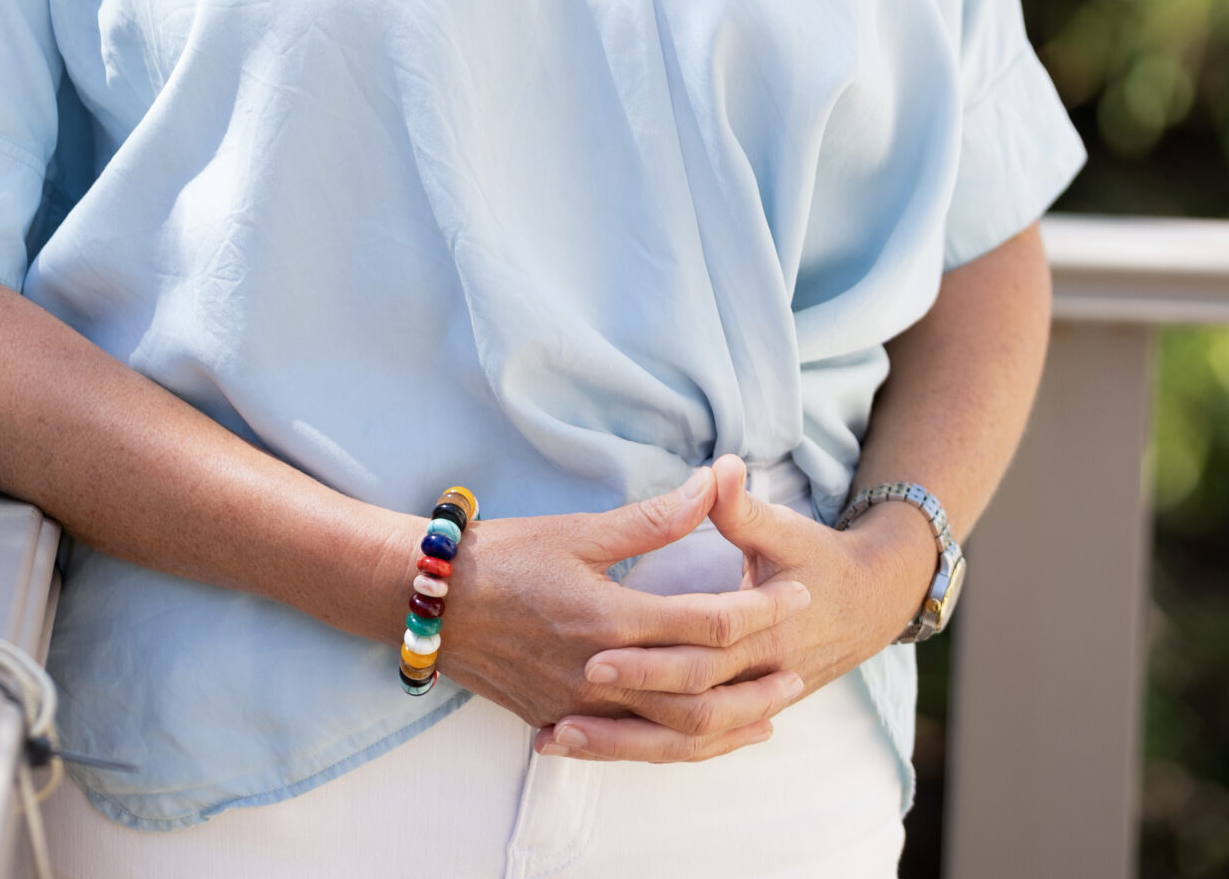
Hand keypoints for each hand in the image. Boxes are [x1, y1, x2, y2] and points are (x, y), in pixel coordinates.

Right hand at [439, 465, 811, 752]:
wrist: (429, 603)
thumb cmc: (502, 556)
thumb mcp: (577, 531)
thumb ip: (651, 520)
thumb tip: (711, 483)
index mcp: (608, 619)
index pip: (704, 623)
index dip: (757, 609)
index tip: (795, 592)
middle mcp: (599, 674)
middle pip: (698, 693)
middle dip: (755, 682)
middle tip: (799, 667)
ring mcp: (579, 707)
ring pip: (669, 734)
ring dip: (725, 727)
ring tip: (768, 716)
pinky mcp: (560, 722)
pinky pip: (633, 746)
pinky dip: (677, 745)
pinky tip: (701, 738)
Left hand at [541, 456, 937, 762]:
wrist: (871, 603)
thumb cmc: (820, 558)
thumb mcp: (783, 529)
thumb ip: (741, 508)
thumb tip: (720, 467)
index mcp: (766, 632)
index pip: (699, 653)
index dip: (648, 656)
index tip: (594, 652)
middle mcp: (758, 678)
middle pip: (686, 708)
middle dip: (625, 710)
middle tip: (562, 707)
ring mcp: (751, 703)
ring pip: (684, 740)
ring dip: (624, 745)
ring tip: (559, 739)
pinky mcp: (742, 713)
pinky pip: (691, 744)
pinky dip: (645, 750)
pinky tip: (593, 748)